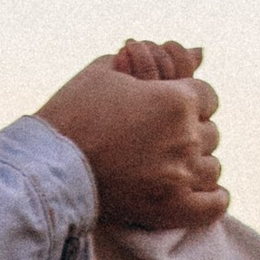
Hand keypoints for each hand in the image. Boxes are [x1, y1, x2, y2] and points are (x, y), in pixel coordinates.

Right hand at [36, 45, 225, 229]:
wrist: (47, 164)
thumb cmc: (73, 112)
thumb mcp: (108, 72)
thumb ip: (158, 58)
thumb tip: (202, 51)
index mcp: (176, 100)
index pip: (208, 96)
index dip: (188, 100)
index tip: (167, 109)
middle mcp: (185, 137)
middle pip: (211, 133)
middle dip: (190, 132)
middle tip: (160, 138)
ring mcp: (180, 176)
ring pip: (212, 168)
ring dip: (196, 165)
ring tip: (170, 166)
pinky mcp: (169, 208)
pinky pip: (213, 206)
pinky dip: (211, 199)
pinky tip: (193, 192)